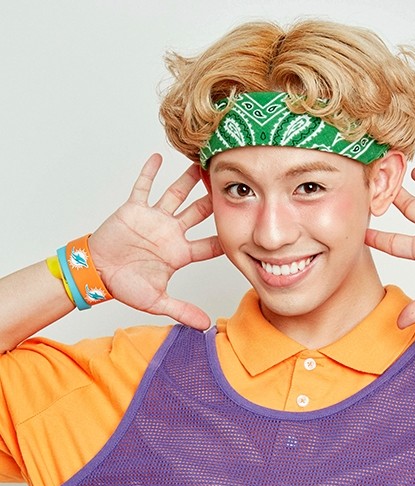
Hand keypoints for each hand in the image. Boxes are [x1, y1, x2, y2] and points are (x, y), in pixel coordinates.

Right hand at [89, 154, 222, 328]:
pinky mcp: (134, 209)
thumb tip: (206, 325)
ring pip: (175, 195)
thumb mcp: (156, 300)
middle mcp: (170, 233)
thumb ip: (182, 310)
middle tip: (230, 186)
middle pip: (198, 213)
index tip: (244, 229)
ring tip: (201, 165)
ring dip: (187, 181)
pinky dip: (150, 172)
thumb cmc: (125, 286)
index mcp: (179, 253)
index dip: (225, 238)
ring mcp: (153, 219)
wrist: (96, 274)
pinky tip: (159, 157)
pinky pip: (143, 187)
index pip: (209, 244)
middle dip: (213, 201)